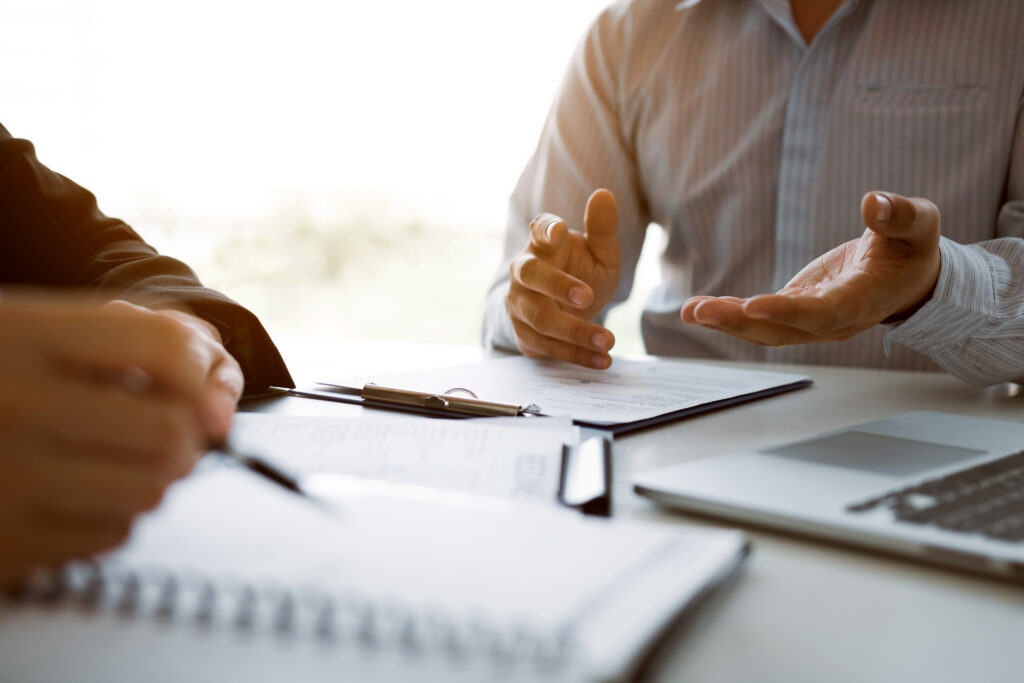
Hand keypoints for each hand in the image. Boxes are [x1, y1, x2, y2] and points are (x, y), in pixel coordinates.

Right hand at [0, 297, 244, 586]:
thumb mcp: (23, 330)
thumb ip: (118, 338)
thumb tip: (213, 387)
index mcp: (21, 335)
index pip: (165, 346)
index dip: (201, 369)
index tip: (201, 389)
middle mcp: (13, 405)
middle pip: (171, 431)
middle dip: (184, 434)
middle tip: (166, 431)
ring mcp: (5, 480)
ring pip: (151, 490)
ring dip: (151, 476)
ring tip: (115, 458)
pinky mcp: (3, 544)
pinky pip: (111, 535)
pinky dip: (113, 515)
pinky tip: (77, 492)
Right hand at [506, 189, 620, 368]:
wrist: (565, 310)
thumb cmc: (582, 272)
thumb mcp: (599, 252)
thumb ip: (603, 228)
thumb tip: (603, 194)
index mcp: (542, 244)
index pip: (539, 230)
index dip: (547, 230)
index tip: (560, 231)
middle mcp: (523, 272)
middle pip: (530, 275)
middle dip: (557, 286)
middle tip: (588, 297)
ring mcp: (520, 304)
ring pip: (540, 318)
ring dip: (575, 331)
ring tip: (608, 340)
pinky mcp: (524, 335)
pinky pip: (548, 347)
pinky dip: (576, 355)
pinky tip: (603, 359)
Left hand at [681, 192, 941, 345]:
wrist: (908, 275)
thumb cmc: (912, 246)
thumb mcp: (919, 223)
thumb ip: (900, 214)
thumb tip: (873, 202)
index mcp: (865, 299)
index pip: (824, 312)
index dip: (789, 312)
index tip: (754, 305)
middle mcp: (834, 320)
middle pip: (784, 329)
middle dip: (741, 322)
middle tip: (701, 311)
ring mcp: (811, 321)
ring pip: (765, 330)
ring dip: (726, 322)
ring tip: (690, 311)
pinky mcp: (795, 312)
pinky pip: (759, 320)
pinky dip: (729, 315)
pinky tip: (697, 309)